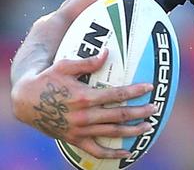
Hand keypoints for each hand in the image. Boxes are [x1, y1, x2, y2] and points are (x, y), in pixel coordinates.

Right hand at [11, 49, 154, 158]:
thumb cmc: (47, 79)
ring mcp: (79, 130)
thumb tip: (107, 53)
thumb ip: (88, 62)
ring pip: (111, 133)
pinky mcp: (74, 139)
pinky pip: (95, 150)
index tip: (149, 87)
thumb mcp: (65, 66)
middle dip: (139, 112)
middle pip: (118, 115)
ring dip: (132, 131)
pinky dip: (112, 153)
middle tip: (155, 108)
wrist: (25, 102)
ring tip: (148, 127)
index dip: (135, 91)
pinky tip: (128, 152)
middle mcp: (84, 116)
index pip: (117, 95)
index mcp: (84, 97)